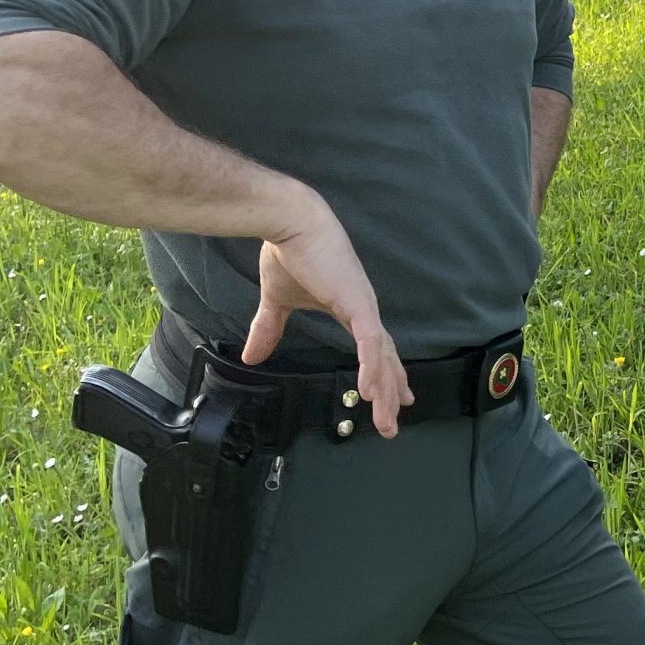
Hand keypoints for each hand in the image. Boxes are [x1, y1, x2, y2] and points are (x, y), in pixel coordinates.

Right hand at [240, 196, 413, 436]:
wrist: (289, 222)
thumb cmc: (288, 254)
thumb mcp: (276, 301)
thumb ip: (269, 328)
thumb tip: (251, 356)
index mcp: (351, 308)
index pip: (375, 347)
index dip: (384, 372)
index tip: (393, 396)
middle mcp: (364, 309)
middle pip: (384, 357)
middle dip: (390, 390)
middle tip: (392, 422)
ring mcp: (363, 305)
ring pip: (381, 355)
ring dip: (385, 388)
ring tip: (387, 419)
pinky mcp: (356, 301)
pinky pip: (369, 341)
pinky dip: (373, 365)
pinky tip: (373, 389)